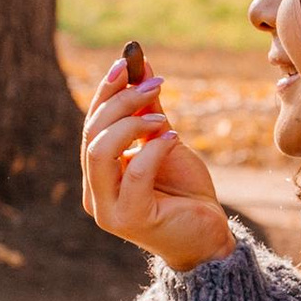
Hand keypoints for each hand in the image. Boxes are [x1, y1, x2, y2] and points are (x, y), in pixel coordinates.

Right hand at [82, 50, 234, 271]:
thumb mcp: (165, 142)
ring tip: (163, 119)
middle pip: (92, 134)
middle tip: (153, 82)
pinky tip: (173, 139)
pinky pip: (135, 172)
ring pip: (101, 151)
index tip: (127, 62)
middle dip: (121, 101)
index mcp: (97, 174)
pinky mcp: (130, 219)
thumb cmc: (185, 193)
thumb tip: (139, 64)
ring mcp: (108, 209)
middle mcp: (95, 192)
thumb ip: (148, 111)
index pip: (91, 125)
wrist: (209, 237)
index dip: (106, 91)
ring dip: (131, 123)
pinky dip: (153, 149)